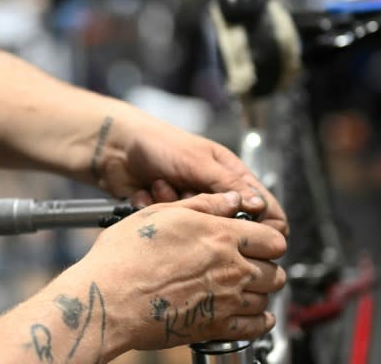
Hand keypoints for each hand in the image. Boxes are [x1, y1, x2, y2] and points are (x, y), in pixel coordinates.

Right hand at [65, 192, 286, 357]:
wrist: (108, 298)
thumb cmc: (124, 255)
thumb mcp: (159, 214)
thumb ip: (202, 205)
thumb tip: (231, 199)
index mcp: (219, 236)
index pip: (273, 238)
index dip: (267, 238)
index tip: (257, 240)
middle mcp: (230, 269)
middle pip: (275, 271)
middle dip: (266, 266)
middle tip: (251, 264)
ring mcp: (225, 301)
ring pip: (266, 299)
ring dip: (259, 293)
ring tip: (244, 287)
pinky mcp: (215, 328)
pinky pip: (255, 328)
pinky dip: (258, 322)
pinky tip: (251, 315)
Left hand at [98, 114, 287, 234]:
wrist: (115, 146)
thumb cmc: (159, 143)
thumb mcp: (197, 161)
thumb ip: (228, 185)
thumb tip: (259, 207)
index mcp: (231, 176)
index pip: (265, 210)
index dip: (262, 226)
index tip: (248, 236)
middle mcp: (214, 193)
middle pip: (229, 225)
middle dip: (207, 214)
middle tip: (187, 194)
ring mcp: (190, 205)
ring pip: (198, 228)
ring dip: (176, 208)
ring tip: (161, 185)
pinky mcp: (168, 217)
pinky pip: (171, 229)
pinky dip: (157, 210)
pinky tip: (146, 191)